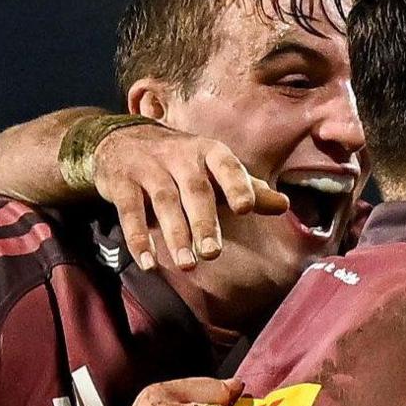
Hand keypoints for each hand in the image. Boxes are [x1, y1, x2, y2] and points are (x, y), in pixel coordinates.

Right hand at [91, 125, 288, 270]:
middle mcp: (180, 156)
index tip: (246, 208)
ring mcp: (149, 167)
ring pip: (164, 202)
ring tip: (187, 265)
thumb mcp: (215, 170)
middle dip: (204, 222)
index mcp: (209, 152)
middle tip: (213, 253)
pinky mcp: (121, 183)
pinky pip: (130, 212)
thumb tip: (284, 205)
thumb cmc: (182, 162)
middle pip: (195, 190)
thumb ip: (248, 189)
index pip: (227, 166)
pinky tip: (148, 263)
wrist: (122, 140)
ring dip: (175, 235)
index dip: (236, 185)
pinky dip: (138, 238)